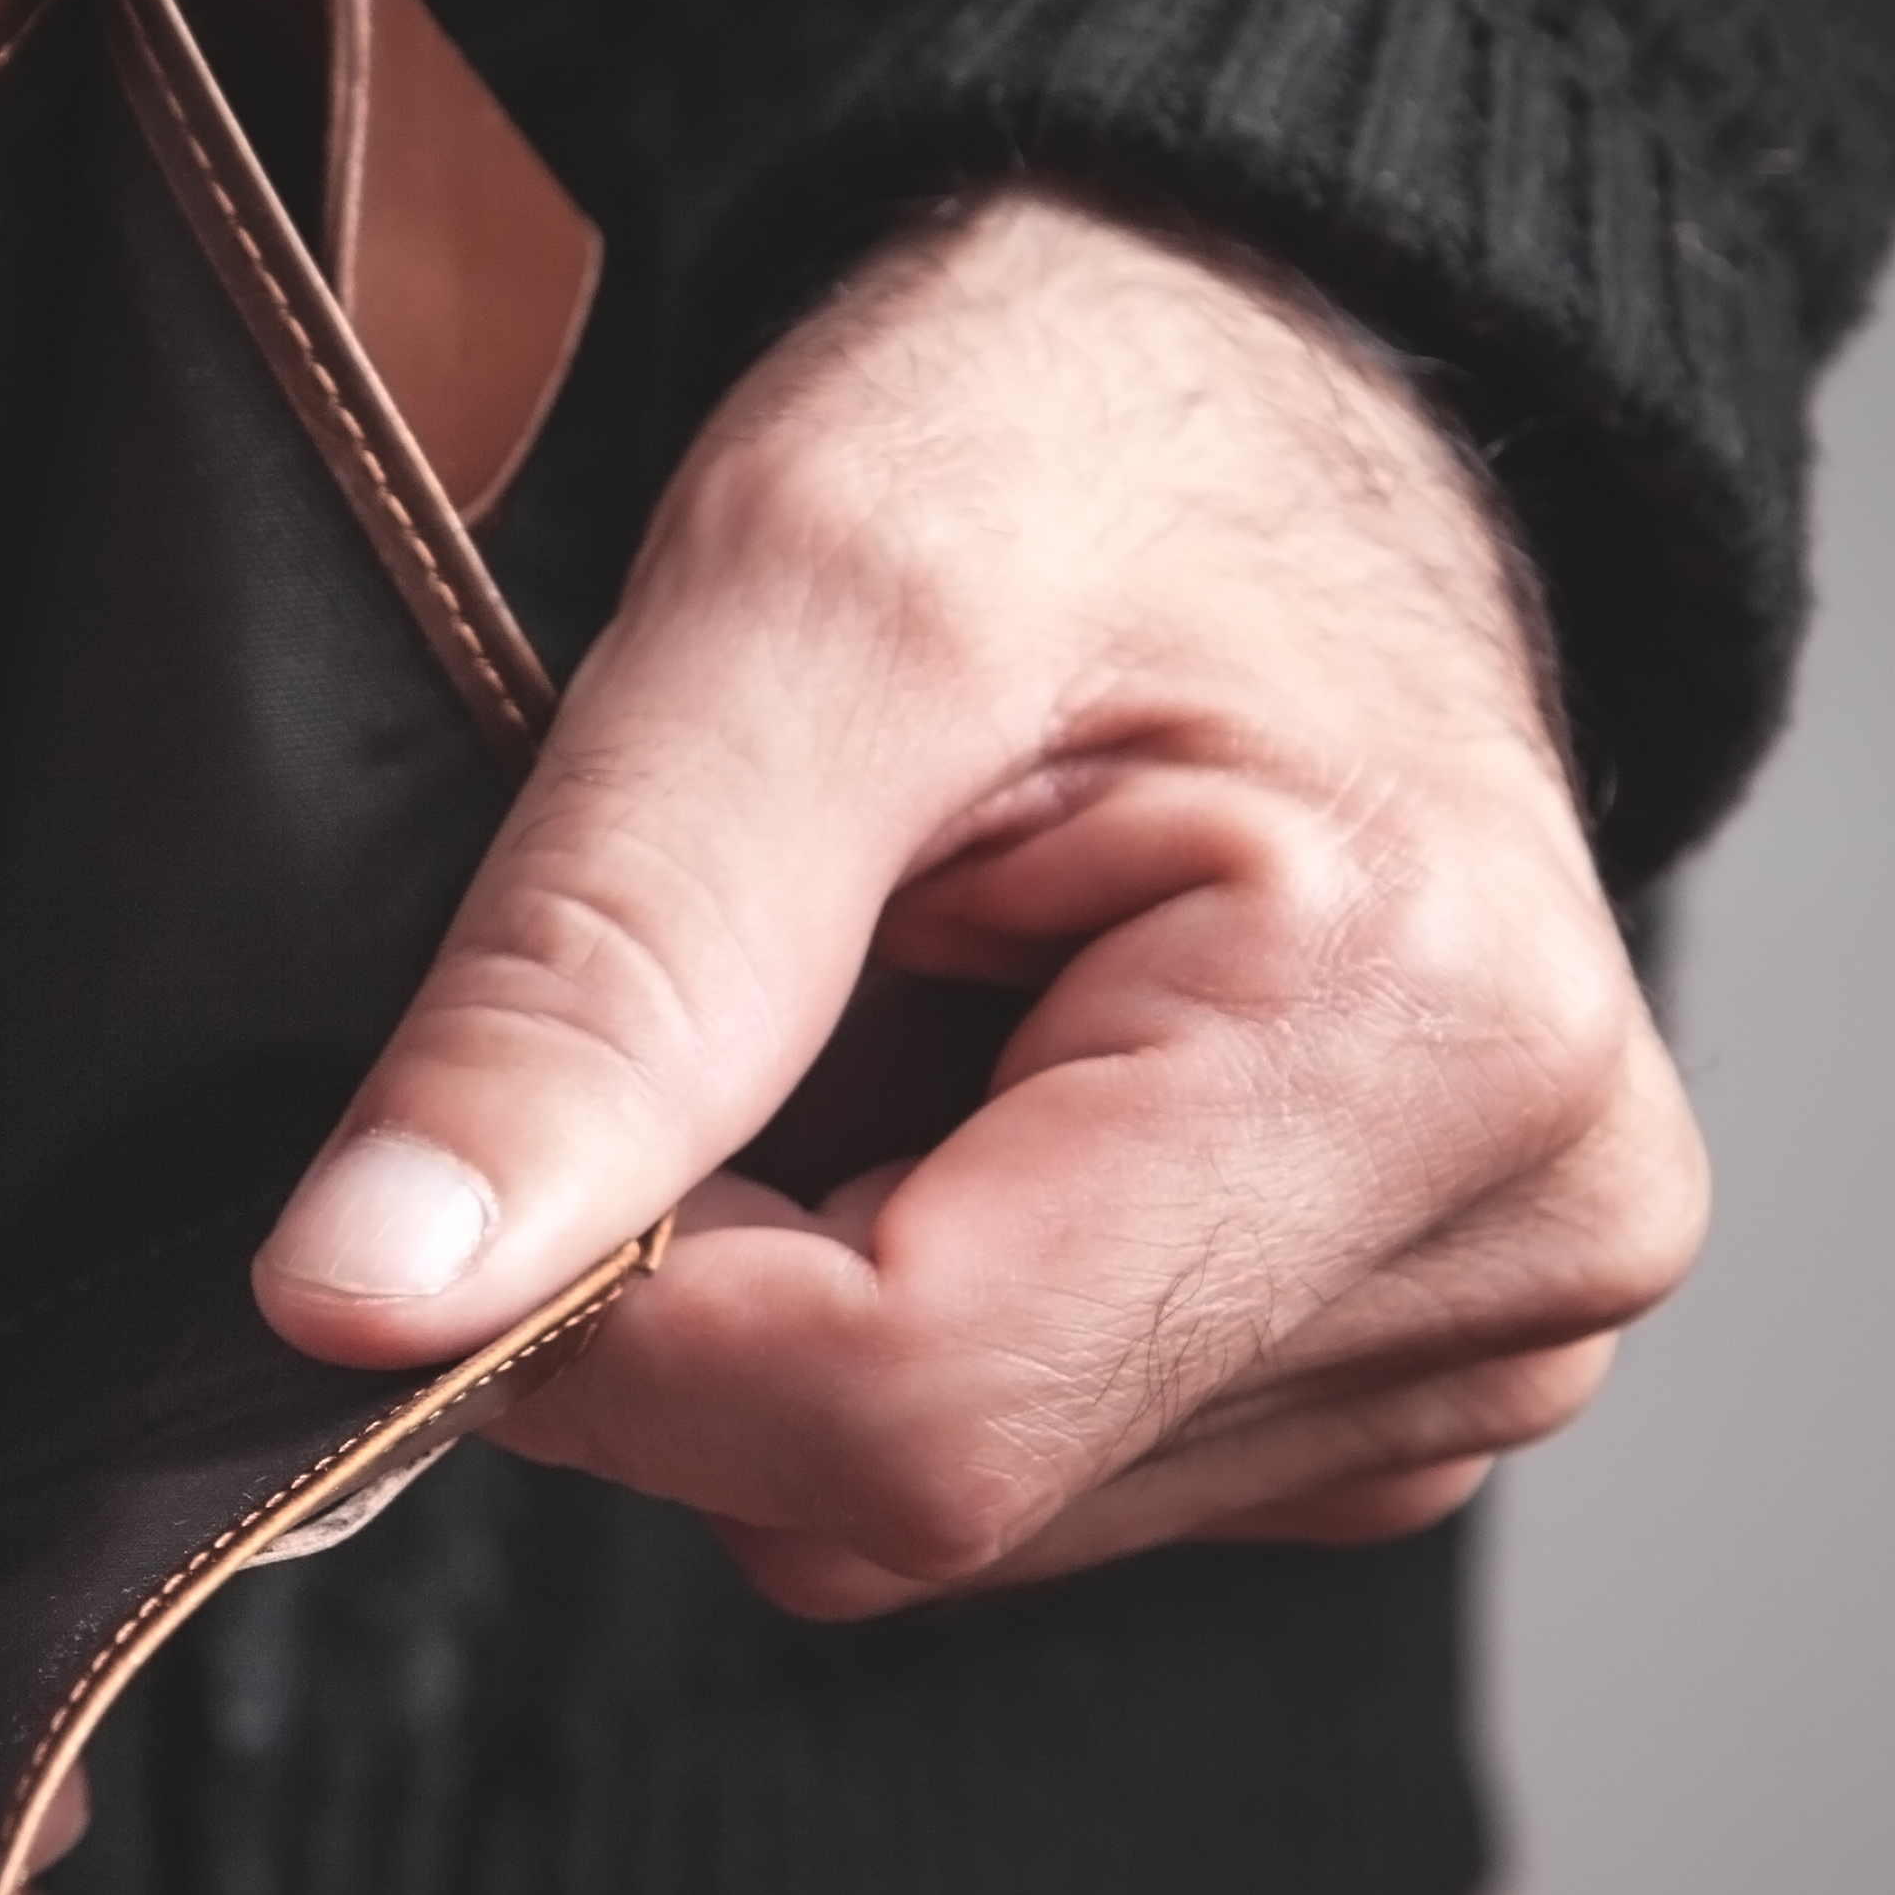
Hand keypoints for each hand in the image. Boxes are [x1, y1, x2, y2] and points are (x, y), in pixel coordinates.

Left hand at [255, 188, 1708, 1619]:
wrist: (1258, 373)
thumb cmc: (1067, 430)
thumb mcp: (790, 607)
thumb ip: (591, 981)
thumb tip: (371, 1296)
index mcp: (1428, 1056)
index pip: (911, 1410)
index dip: (617, 1328)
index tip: (505, 1155)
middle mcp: (1523, 1247)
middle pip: (928, 1493)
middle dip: (713, 1305)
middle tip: (721, 1014)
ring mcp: (1480, 1338)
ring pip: (955, 1520)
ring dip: (805, 1309)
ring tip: (882, 1012)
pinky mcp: (1389, 1377)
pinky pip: (1033, 1480)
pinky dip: (908, 1319)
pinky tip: (966, 1099)